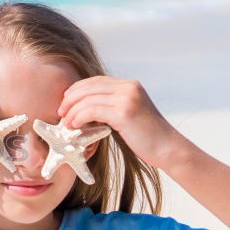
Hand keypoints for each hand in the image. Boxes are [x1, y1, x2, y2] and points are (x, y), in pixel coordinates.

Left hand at [56, 76, 186, 169]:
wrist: (168, 148)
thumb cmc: (147, 136)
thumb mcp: (129, 114)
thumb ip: (111, 106)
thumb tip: (85, 107)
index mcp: (130, 85)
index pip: (95, 81)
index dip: (77, 89)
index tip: (65, 102)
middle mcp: (129, 87)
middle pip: (89, 87)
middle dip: (70, 99)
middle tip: (61, 112)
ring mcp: (127, 98)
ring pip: (87, 99)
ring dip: (72, 111)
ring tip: (66, 123)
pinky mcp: (124, 112)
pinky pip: (92, 110)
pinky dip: (79, 117)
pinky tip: (75, 126)